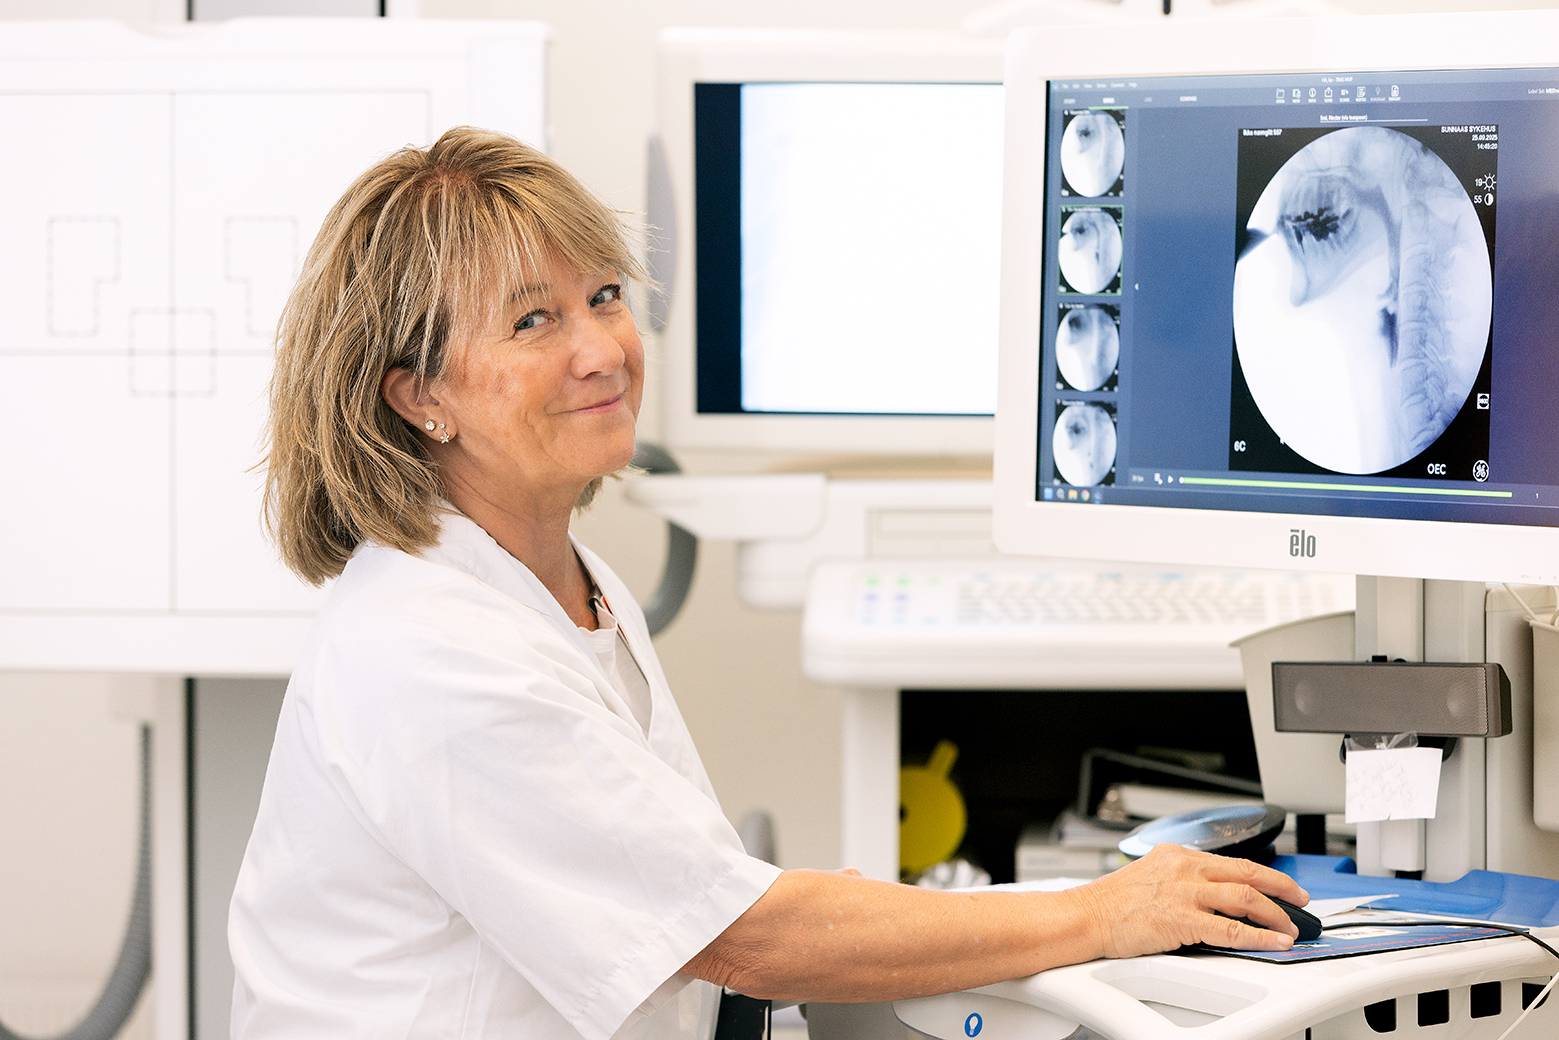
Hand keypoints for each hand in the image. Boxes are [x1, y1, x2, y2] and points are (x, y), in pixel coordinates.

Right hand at [1064, 843, 1309, 958]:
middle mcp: (1184, 867)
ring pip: (1245, 897)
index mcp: (1177, 854)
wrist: (1086, 916)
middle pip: (1247, 872)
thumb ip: (1184, 880)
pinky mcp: (1181, 918)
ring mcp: (1183, 891)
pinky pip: (1231, 928)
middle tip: (1301, 900)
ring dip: (1275, 913)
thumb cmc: (1113, 903)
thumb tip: (1216, 897)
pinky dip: (1259, 936)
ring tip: (1290, 927)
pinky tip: (1273, 942)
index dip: (1265, 874)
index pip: (1232, 861)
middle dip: (1282, 887)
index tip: (1281, 885)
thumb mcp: (1152, 875)